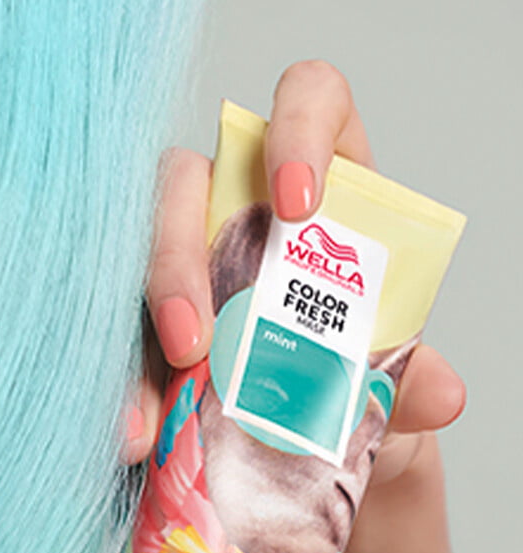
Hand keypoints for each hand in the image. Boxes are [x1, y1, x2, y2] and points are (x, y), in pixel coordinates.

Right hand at [122, 61, 465, 485]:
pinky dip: (125, 388)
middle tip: (192, 344)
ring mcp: (180, 262)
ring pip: (133, 258)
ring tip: (147, 421)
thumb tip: (439, 393)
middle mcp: (236, 208)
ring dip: (134, 338)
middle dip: (178, 260)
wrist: (309, 447)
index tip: (296, 205)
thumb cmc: (349, 382)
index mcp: (318, 186)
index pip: (308, 101)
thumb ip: (409, 383)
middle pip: (186, 184)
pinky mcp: (139, 318)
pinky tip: (135, 437)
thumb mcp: (388, 385)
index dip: (296, 130)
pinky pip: (115, 332)